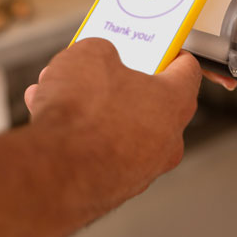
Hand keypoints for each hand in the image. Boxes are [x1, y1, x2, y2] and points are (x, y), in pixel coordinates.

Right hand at [24, 38, 201, 210]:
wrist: (53, 173)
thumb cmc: (82, 115)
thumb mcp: (90, 55)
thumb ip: (103, 52)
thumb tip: (98, 59)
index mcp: (175, 102)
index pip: (187, 71)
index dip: (171, 53)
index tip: (159, 48)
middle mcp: (167, 139)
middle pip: (150, 101)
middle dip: (118, 83)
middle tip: (97, 70)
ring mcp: (143, 168)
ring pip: (120, 128)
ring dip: (92, 109)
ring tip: (58, 91)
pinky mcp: (115, 188)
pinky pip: (100, 152)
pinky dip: (79, 136)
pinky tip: (48, 118)